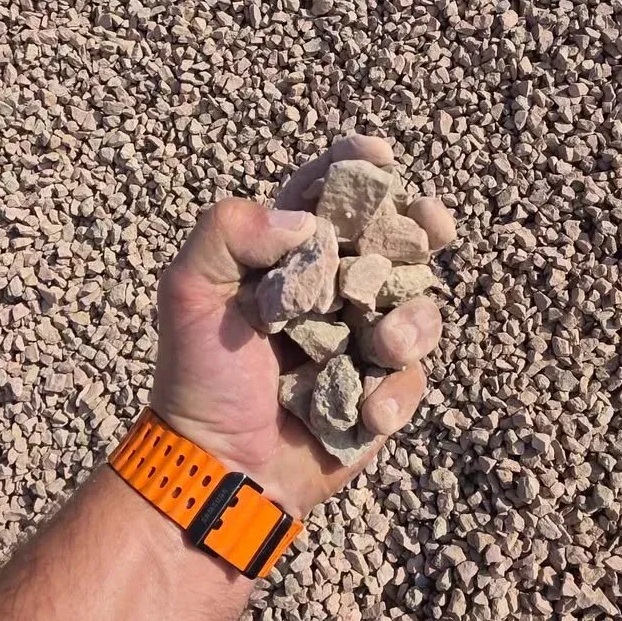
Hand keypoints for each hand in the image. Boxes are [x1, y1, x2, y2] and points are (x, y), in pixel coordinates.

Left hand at [151, 136, 452, 517]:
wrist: (219, 465)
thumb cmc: (200, 376)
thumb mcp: (189, 292)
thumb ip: (228, 232)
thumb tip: (304, 222)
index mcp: (287, 259)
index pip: (325, 197)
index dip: (354, 168)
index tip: (377, 155)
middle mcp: (331, 292)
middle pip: (391, 243)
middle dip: (420, 225)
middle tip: (432, 222)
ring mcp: (360, 341)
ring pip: (417, 309)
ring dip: (410, 322)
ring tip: (385, 344)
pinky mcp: (379, 390)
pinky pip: (411, 379)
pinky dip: (393, 393)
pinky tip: (367, 412)